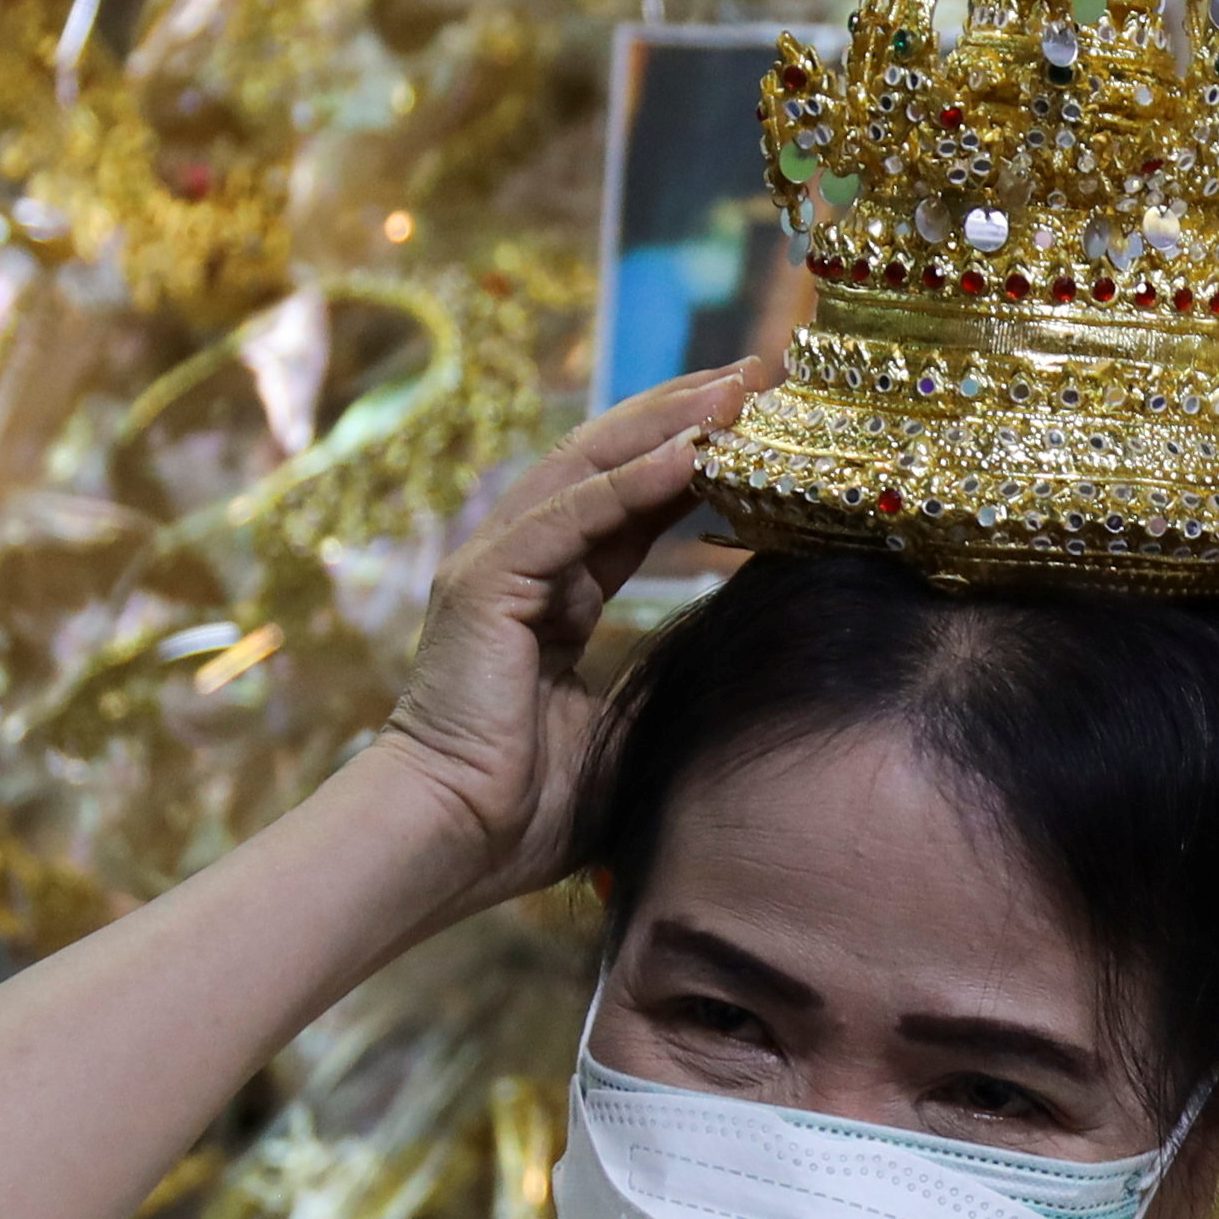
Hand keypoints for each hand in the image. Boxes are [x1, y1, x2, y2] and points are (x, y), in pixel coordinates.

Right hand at [374, 361, 763, 914]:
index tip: (766, 425)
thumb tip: (757, 654)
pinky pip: (570, 515)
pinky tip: (692, 451)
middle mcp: (523, 564)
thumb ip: (674, 672)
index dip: (697, 458)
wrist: (452, 844)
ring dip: (668, 423)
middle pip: (612, 461)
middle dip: (687, 412)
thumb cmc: (531, 809)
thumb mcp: (631, 724)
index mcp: (556, 595)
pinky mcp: (484, 583)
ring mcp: (498, 566)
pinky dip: (632, 480)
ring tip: (739, 389)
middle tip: (763, 374)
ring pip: (591, 467)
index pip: (634, 503)